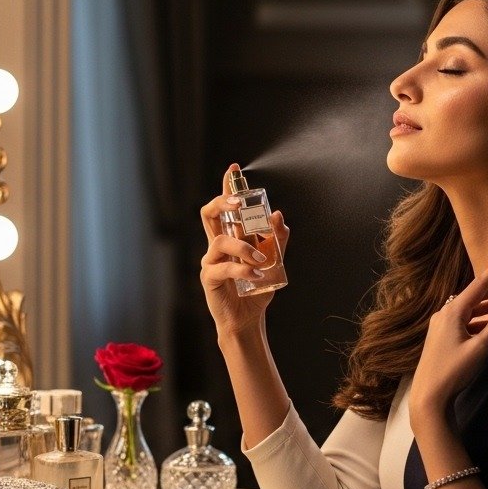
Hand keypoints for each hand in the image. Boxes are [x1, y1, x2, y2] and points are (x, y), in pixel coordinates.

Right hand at [199, 163, 290, 337]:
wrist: (248, 319)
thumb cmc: (256, 289)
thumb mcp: (273, 261)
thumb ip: (277, 239)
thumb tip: (278, 215)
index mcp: (230, 238)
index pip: (225, 208)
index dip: (227, 188)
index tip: (234, 169)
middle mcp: (217, 246)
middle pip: (209, 214)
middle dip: (223, 203)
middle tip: (239, 203)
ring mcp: (210, 261)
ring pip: (220, 240)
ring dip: (244, 247)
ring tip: (260, 260)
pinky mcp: (210, 278)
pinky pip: (224, 267)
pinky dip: (242, 269)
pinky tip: (256, 276)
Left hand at [408, 248, 487, 415]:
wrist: (428, 395)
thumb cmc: (452, 371)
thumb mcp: (479, 348)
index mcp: (452, 312)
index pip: (480, 284)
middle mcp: (445, 314)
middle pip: (477, 295)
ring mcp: (442, 325)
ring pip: (472, 309)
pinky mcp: (443, 337)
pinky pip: (467, 321)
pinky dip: (482, 320)